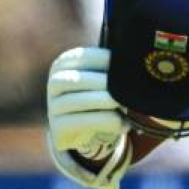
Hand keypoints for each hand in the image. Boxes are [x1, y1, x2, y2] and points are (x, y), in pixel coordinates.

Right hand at [47, 46, 127, 161]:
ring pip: (77, 101)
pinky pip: (81, 122)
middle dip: (103, 82)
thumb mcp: (104, 80)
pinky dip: (105, 122)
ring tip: (121, 102)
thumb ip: (113, 69)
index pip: (82, 57)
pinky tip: (123, 124)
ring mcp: (53, 106)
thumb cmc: (100, 99)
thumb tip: (135, 61)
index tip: (127, 65)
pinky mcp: (58, 127)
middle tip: (126, 87)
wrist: (87, 131)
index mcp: (64, 64)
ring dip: (103, 101)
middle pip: (76, 79)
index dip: (105, 60)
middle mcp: (55, 83)